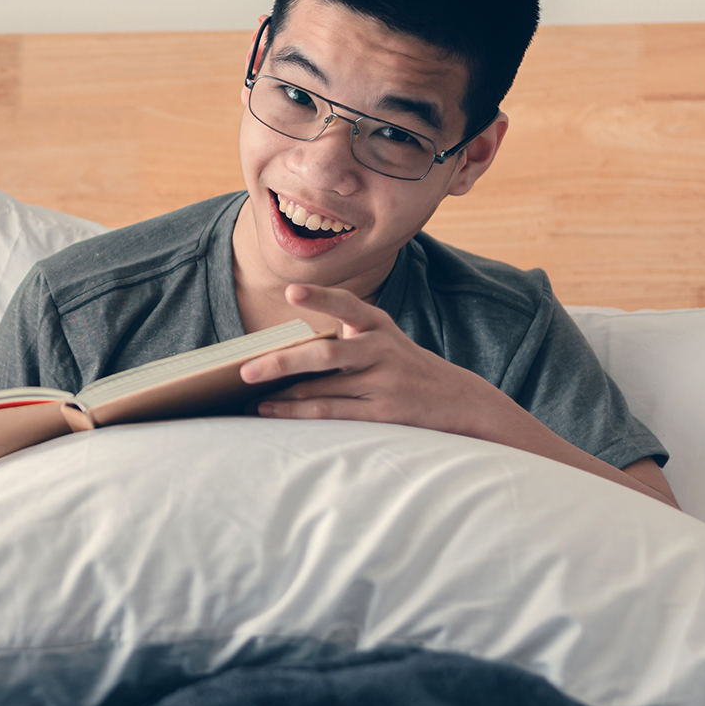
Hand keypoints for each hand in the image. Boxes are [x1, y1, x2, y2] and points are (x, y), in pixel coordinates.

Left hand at [239, 284, 515, 437]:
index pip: (347, 306)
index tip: (292, 292)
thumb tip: (283, 352)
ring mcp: (383, 383)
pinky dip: (297, 412)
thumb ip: (344, 338)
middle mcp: (381, 349)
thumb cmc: (404, 366)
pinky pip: (331, 412)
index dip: (320, 298)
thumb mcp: (383, 340)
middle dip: (282, 362)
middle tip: (245, 369)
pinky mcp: (384, 413)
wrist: (459, 400)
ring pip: (323, 388)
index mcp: (378, 324)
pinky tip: (272, 410)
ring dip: (282, 393)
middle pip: (325, 354)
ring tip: (247, 394)